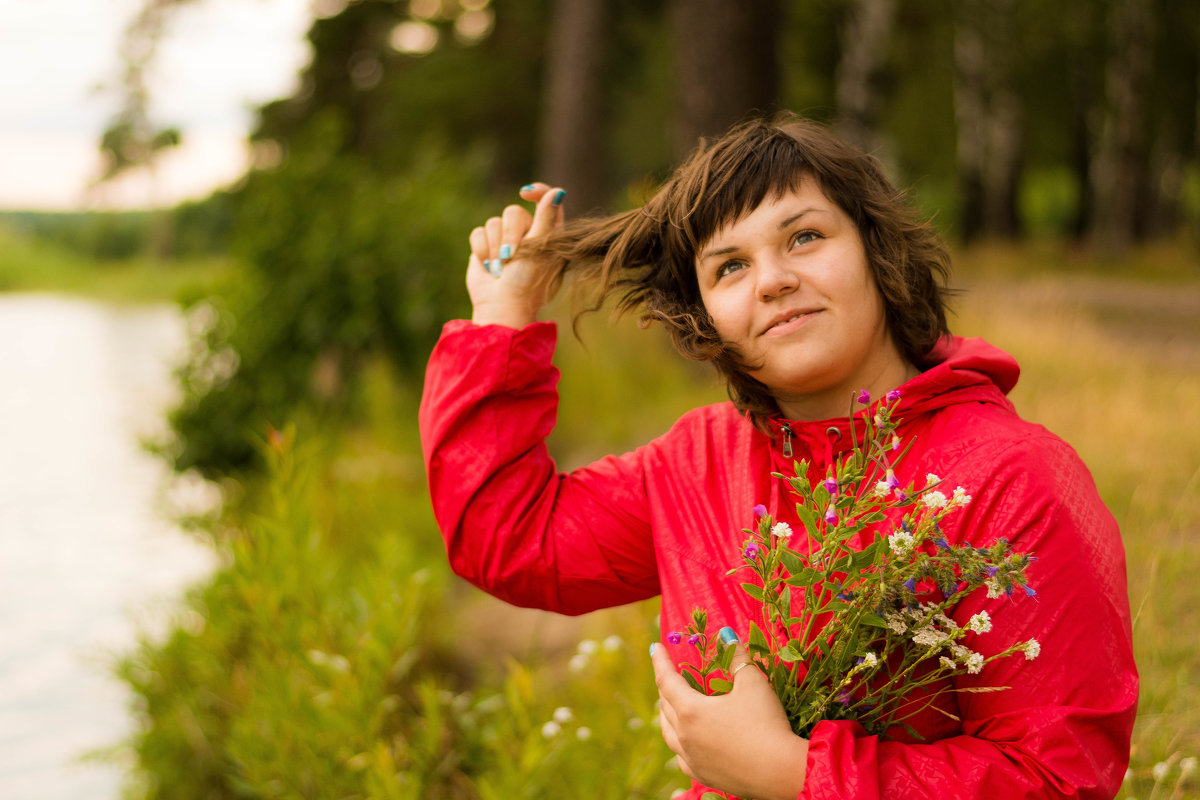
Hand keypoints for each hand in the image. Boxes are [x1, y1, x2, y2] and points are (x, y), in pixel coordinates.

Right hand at [467, 183, 566, 328]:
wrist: (501, 306)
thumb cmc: (528, 282)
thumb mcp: (540, 249)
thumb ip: (546, 218)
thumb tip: (558, 191)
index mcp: (548, 233)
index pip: (546, 199)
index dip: (537, 191)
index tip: (525, 194)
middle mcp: (527, 233)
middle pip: (513, 212)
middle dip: (509, 235)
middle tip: (510, 258)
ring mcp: (504, 239)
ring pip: (493, 222)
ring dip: (495, 248)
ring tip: (500, 270)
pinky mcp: (485, 246)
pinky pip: (478, 232)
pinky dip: (482, 251)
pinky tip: (488, 268)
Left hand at [651, 630, 807, 799]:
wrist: (783, 772)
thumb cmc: (767, 724)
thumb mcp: (753, 683)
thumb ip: (737, 656)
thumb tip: (726, 633)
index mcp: (691, 711)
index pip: (667, 680)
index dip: (660, 661)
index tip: (655, 646)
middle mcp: (684, 736)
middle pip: (665, 705)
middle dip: (665, 685)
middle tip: (669, 672)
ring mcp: (691, 759)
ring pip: (668, 732)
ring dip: (667, 714)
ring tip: (670, 703)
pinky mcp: (703, 775)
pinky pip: (681, 755)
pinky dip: (678, 741)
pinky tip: (685, 740)